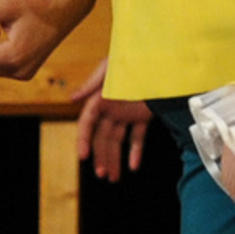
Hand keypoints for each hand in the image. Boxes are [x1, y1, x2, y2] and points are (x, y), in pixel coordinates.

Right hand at [72, 62, 150, 180]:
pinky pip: (137, 136)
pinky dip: (136, 151)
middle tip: (102, 174)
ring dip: (115, 159)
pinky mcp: (143, 115)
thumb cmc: (134, 57)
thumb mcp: (111, 67)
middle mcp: (111, 108)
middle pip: (102, 137)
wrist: (162, 55)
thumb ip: (92, 84)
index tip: (83, 156)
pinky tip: (134, 166)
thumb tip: (72, 99)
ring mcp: (127, 113)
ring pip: (117, 140)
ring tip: (114, 178)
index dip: (84, 139)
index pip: (88, 123)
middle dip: (101, 157)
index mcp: (100, 98)